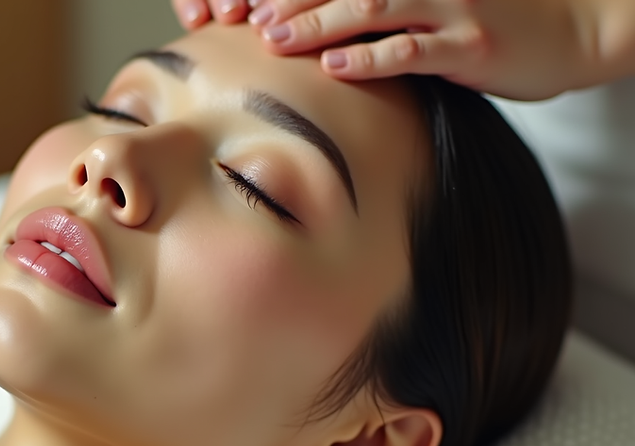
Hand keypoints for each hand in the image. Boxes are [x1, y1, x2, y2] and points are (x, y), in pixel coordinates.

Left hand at [174, 0, 631, 100]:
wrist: (571, 28)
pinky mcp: (470, 43)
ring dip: (318, 22)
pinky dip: (371, 58)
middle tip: (245, 16)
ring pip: (372, 7)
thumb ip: (384, 11)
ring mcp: (450, 6)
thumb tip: (322, 33)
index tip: (249, 4)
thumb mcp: (432, 4)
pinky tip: (335, 67)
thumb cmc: (487, 19)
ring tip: (274, 38)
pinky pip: (413, 50)